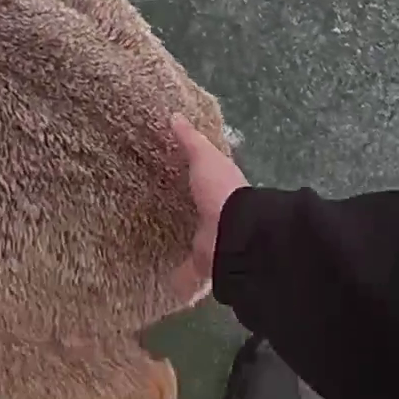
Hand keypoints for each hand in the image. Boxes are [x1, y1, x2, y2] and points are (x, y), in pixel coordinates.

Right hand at [171, 114, 249, 292]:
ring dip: (189, 247)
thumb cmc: (221, 190)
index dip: (201, 181)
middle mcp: (222, 218)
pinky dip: (180, 279)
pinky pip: (190, 273)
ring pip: (199, 244)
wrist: (235, 233)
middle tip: (169, 214)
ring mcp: (214, 243)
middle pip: (205, 215)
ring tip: (163, 247)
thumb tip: (174, 116)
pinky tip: (164, 283)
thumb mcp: (205, 158)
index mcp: (225, 192)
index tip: (182, 180)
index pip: (212, 183)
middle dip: (193, 216)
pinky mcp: (205, 265)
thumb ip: (190, 141)